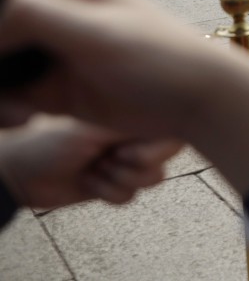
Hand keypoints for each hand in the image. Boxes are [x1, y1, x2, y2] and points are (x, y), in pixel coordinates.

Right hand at [0, 0, 248, 193]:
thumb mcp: (99, 30)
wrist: (198, 103)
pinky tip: (21, 118)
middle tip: (3, 69)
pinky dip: (3, 107)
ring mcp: (50, 52)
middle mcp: (51, 12)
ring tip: (19, 105)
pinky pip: (7, 95)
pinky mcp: (52, 90)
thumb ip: (39, 14)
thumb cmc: (162, 56)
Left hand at [0, 115, 179, 208]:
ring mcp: (124, 159)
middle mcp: (133, 134)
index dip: (158, 146)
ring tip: (94, 168)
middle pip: (165, 156)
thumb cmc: (50, 142)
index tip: (129, 150)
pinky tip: (87, 180)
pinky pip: (131, 196)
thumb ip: (134, 127)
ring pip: (152, 179)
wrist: (19, 173)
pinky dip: (107, 192)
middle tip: (110, 158)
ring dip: (118, 180)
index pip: (170, 126)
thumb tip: (169, 123)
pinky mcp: (114, 183)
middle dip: (136, 165)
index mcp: (131, 111)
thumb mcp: (95, 130)